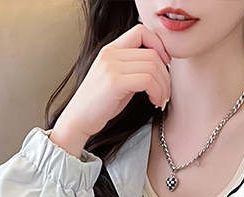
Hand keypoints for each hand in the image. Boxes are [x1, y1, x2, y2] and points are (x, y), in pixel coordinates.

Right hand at [52, 22, 171, 149]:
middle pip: (152, 53)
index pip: (141, 31)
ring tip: (160, 99)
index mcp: (111, 49)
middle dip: (165, 75)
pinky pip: (147, 80)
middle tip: (165, 91)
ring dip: (163, 86)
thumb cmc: (99, 104)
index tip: (164, 64)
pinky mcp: (115, 82)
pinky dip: (157, 92)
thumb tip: (159, 68)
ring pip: (152, 67)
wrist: (79, 119)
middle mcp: (111, 53)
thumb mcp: (117, 80)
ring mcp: (111, 66)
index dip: (159, 45)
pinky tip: (154, 101)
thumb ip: (134, 69)